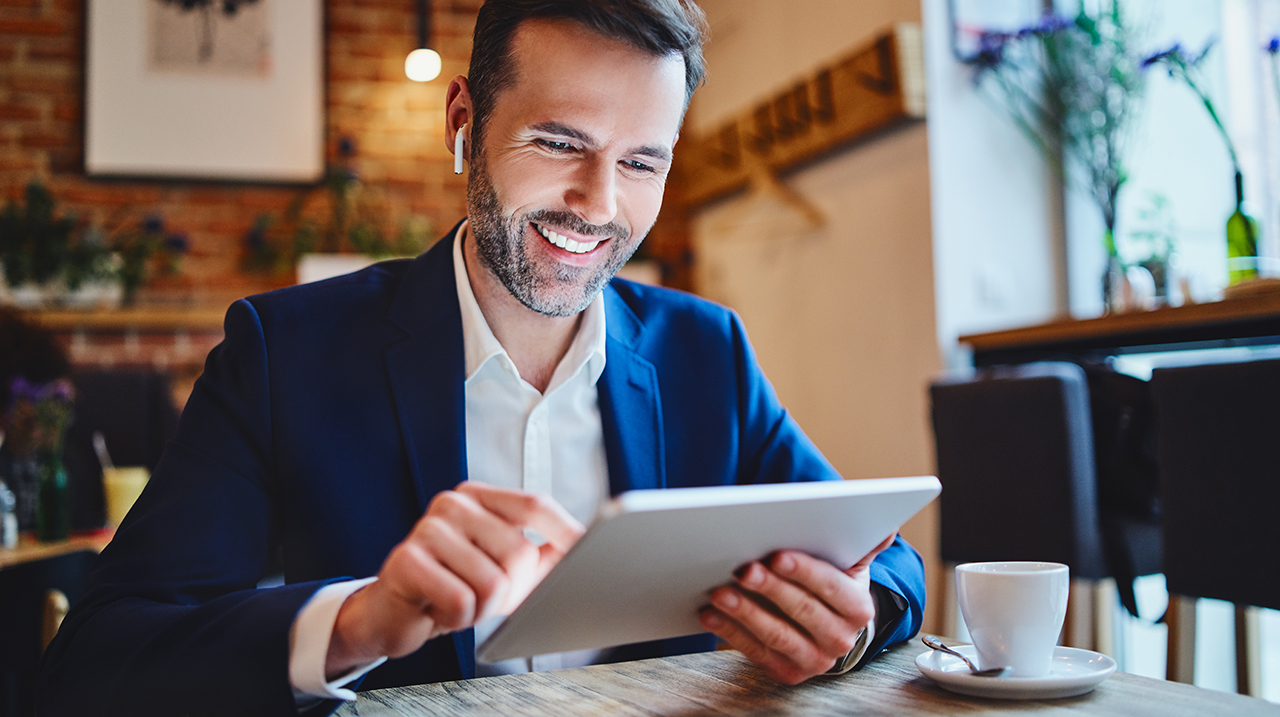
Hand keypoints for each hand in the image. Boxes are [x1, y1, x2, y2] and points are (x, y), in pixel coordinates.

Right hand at [325, 482, 584, 678]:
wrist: (391, 614)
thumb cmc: (453, 587)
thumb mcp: (501, 567)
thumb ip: (541, 555)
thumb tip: (587, 552)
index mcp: (479, 497)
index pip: (535, 505)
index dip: (567, 533)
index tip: (592, 553)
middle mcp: (452, 504)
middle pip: (519, 552)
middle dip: (513, 591)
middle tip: (486, 598)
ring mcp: (427, 529)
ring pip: (493, 582)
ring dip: (482, 608)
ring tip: (460, 601)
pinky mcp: (407, 562)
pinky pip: (461, 601)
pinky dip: (458, 619)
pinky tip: (439, 610)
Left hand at [697, 533, 895, 684]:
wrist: (827, 628)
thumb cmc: (830, 585)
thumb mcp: (849, 565)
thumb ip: (862, 545)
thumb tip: (886, 528)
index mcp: (858, 608)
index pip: (830, 586)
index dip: (803, 571)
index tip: (776, 555)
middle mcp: (840, 638)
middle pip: (801, 610)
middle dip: (769, 588)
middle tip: (742, 569)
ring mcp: (814, 660)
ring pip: (776, 634)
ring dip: (744, 612)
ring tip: (719, 591)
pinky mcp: (787, 673)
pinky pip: (755, 652)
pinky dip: (730, 632)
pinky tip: (711, 613)